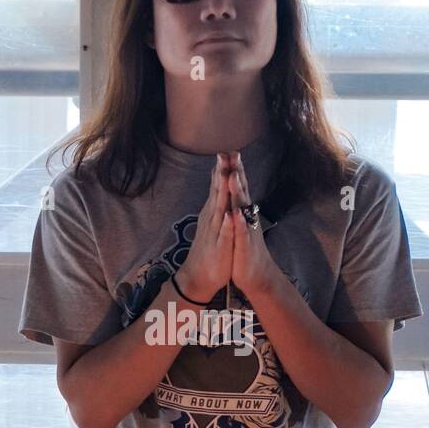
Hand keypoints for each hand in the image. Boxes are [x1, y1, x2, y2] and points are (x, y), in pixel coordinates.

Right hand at [174, 154, 234, 301]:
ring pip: (219, 210)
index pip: (218, 187)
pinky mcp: (220, 248)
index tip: (227, 151)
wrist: (198, 276)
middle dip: (221, 174)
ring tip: (225, 176)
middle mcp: (212, 219)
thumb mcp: (213, 222)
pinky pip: (224, 235)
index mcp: (213, 212)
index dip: (222, 170)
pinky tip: (230, 215)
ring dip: (222, 193)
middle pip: (217, 193)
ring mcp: (215, 232)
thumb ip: (215, 203)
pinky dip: (227, 225)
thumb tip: (217, 184)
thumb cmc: (209, 249)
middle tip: (223, 154)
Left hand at [228, 152, 281, 299]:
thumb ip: (239, 207)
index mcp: (242, 213)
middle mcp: (246, 219)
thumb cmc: (245, 249)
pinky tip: (234, 214)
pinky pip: (241, 233)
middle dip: (237, 173)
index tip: (228, 152)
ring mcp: (246, 231)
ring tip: (233, 176)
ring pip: (242, 209)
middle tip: (233, 154)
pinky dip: (238, 223)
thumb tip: (237, 191)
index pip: (237, 188)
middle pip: (242, 192)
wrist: (256, 275)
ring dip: (238, 193)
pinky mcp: (244, 247)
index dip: (233, 170)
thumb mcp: (239, 225)